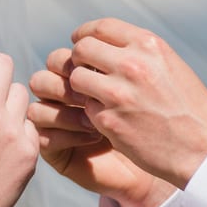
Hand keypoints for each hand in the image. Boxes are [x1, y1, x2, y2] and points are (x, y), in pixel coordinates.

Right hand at [27, 48, 158, 206]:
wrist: (169, 163)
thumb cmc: (158, 121)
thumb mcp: (141, 84)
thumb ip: (119, 60)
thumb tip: (101, 43)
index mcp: (84, 74)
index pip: (68, 52)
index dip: (83, 56)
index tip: (111, 71)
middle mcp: (65, 94)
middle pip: (47, 70)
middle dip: (71, 81)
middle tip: (98, 97)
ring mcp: (55, 120)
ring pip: (37, 100)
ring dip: (66, 110)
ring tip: (95, 123)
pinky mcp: (52, 148)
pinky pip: (41, 132)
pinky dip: (66, 133)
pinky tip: (92, 138)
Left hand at [66, 18, 206, 189]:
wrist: (205, 149)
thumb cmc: (191, 109)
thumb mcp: (171, 66)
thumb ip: (140, 53)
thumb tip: (107, 46)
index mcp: (149, 46)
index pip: (101, 27)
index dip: (85, 33)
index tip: (80, 41)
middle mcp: (132, 64)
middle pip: (82, 49)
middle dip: (79, 60)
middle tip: (86, 71)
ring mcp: (118, 93)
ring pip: (76, 78)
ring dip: (82, 86)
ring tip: (96, 96)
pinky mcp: (109, 121)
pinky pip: (85, 108)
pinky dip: (93, 112)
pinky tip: (110, 119)